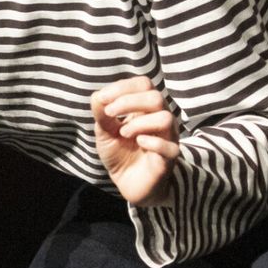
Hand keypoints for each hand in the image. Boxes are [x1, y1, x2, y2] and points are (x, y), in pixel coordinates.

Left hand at [91, 76, 180, 207]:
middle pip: (156, 97)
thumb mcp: (104, 131)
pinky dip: (152, 142)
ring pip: (165, 118)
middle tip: (110, 114)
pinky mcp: (169, 159)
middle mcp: (160, 118)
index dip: (122, 87)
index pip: (144, 84)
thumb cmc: (119, 152)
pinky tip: (139, 143)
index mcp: (146, 108)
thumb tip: (98, 95)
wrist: (127, 182)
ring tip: (123, 133)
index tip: (102, 99)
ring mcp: (167, 138)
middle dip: (128, 102)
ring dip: (139, 123)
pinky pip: (170, 146)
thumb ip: (101, 113)